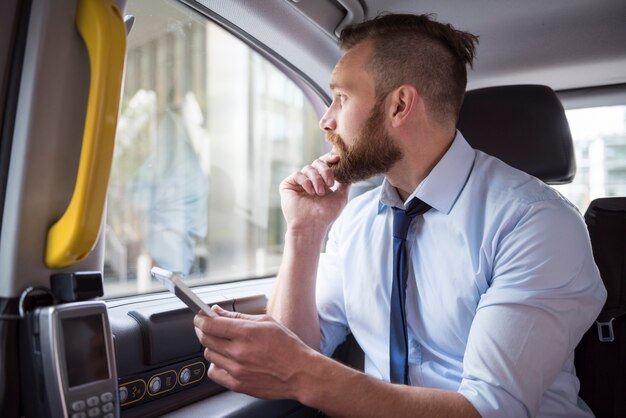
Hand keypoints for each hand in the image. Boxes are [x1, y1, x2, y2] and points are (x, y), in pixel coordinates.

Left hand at [194, 306, 316, 400]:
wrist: (300, 373)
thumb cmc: (287, 346)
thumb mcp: (266, 322)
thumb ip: (237, 316)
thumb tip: (217, 311)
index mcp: (247, 333)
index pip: (210, 324)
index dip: (200, 319)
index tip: (199, 317)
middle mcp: (239, 352)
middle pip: (205, 339)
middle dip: (202, 330)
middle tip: (208, 327)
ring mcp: (237, 369)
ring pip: (209, 354)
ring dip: (212, 347)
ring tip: (224, 344)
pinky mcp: (237, 384)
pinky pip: (214, 372)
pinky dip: (216, 365)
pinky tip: (226, 360)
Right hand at [280, 153, 349, 231]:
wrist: (312, 226)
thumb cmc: (326, 215)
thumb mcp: (340, 198)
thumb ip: (345, 184)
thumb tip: (350, 172)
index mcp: (321, 181)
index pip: (324, 164)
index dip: (330, 159)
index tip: (337, 158)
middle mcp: (309, 180)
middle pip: (317, 162)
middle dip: (325, 170)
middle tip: (330, 183)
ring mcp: (298, 182)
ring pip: (308, 168)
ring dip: (317, 179)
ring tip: (320, 193)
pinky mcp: (287, 185)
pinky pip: (298, 175)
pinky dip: (306, 182)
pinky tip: (311, 193)